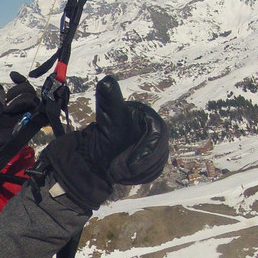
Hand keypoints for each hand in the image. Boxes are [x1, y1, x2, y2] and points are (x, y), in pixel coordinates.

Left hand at [0, 72, 39, 146]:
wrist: (4, 140)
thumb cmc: (1, 126)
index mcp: (20, 99)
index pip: (23, 84)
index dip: (19, 78)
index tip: (12, 76)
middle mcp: (28, 103)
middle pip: (28, 88)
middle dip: (16, 91)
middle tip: (6, 100)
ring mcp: (34, 110)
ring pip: (31, 97)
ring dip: (18, 100)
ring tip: (8, 109)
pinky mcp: (38, 118)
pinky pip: (40, 108)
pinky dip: (33, 107)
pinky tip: (23, 109)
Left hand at [36, 76, 168, 213]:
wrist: (98, 154)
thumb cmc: (104, 133)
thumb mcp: (106, 117)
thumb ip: (109, 100)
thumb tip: (106, 80)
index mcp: (148, 118)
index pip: (157, 132)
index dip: (146, 150)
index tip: (130, 164)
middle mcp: (157, 132)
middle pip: (159, 151)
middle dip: (139, 164)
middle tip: (117, 169)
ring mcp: (158, 147)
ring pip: (157, 164)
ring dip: (136, 172)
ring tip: (116, 170)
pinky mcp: (154, 162)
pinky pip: (154, 172)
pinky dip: (138, 177)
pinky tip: (124, 174)